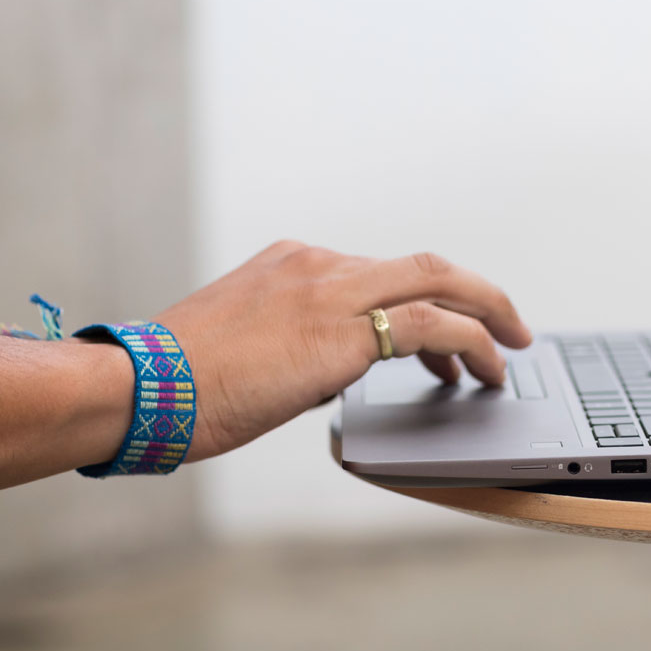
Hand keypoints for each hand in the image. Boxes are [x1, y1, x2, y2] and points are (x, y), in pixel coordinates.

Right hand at [148, 242, 532, 457]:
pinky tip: (485, 368)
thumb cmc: (177, 383)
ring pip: (438, 282)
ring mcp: (330, 289)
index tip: (441, 337)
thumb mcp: (243, 349)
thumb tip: (328, 375)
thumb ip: (294, 349)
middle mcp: (316, 264)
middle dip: (476, 294)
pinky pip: (429, 322)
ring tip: (507, 352)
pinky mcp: (342, 330)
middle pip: (422, 265)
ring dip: (485, 315)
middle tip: (507, 325)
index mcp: (291, 263)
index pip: (378, 274)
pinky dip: (470, 341)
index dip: (422, 305)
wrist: (142, 387)